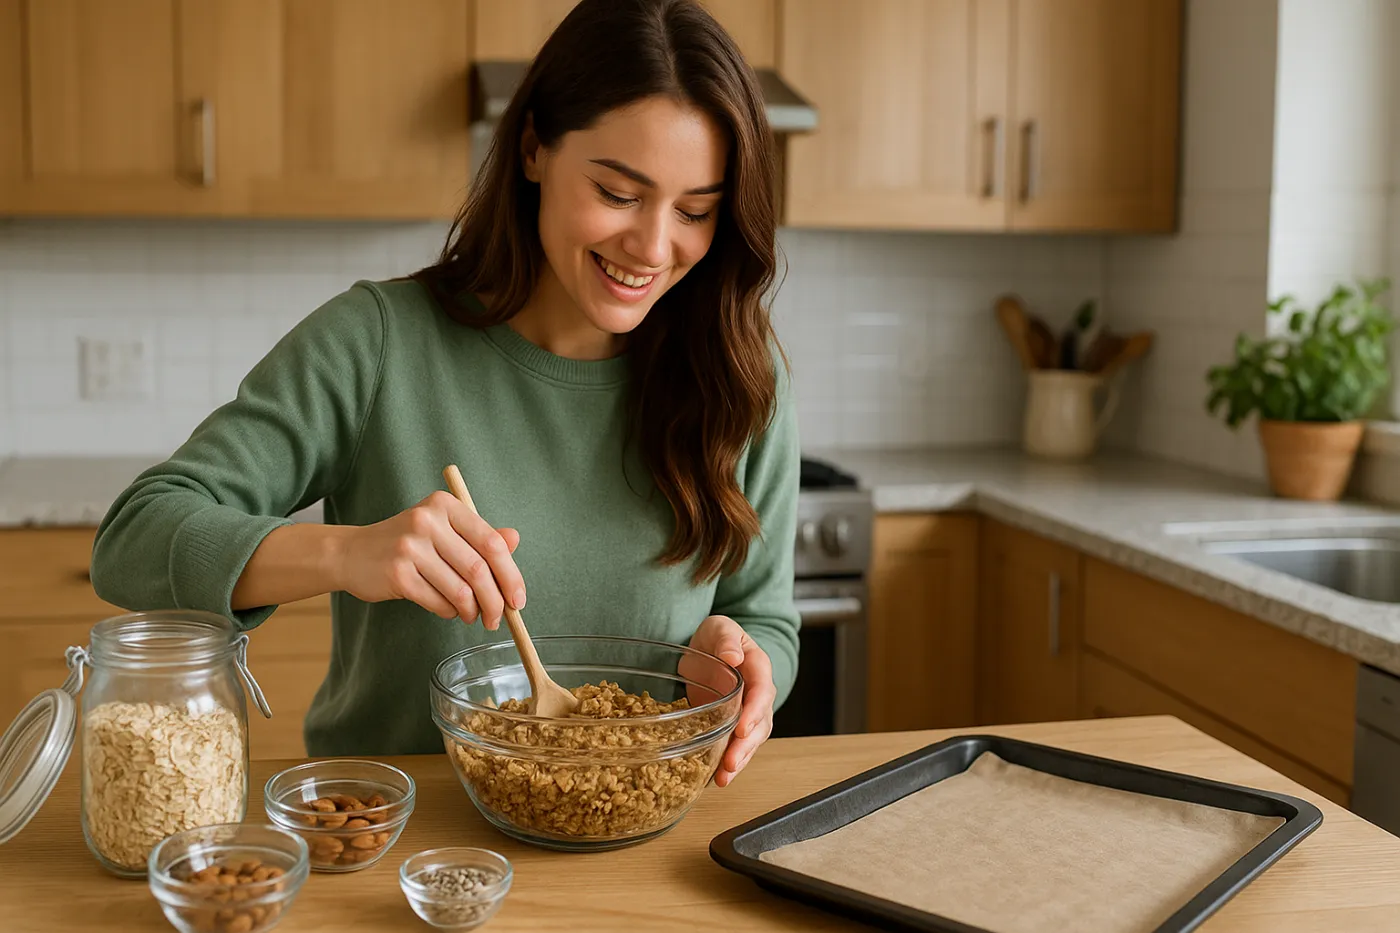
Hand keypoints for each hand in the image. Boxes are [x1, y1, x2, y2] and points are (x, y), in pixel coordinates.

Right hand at [335, 491, 523, 628]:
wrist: (352, 553)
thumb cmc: (407, 543)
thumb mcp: (444, 530)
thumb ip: (479, 535)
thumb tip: (514, 539)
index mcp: (445, 505)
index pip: (491, 543)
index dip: (511, 575)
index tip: (518, 599)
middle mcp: (427, 521)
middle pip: (478, 570)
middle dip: (495, 601)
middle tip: (498, 618)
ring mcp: (410, 547)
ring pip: (460, 590)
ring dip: (472, 611)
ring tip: (471, 615)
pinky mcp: (397, 574)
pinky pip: (438, 602)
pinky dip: (449, 612)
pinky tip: (448, 610)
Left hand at [687, 615, 774, 786]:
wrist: (710, 649)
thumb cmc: (719, 636)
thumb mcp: (720, 627)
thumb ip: (727, 640)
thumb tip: (734, 656)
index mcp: (758, 667)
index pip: (762, 691)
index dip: (754, 711)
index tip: (742, 728)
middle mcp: (759, 694)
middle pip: (760, 723)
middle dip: (746, 745)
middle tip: (731, 763)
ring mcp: (748, 712)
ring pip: (751, 740)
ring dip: (739, 760)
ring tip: (723, 778)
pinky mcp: (734, 725)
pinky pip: (736, 745)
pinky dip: (728, 763)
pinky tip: (716, 778)